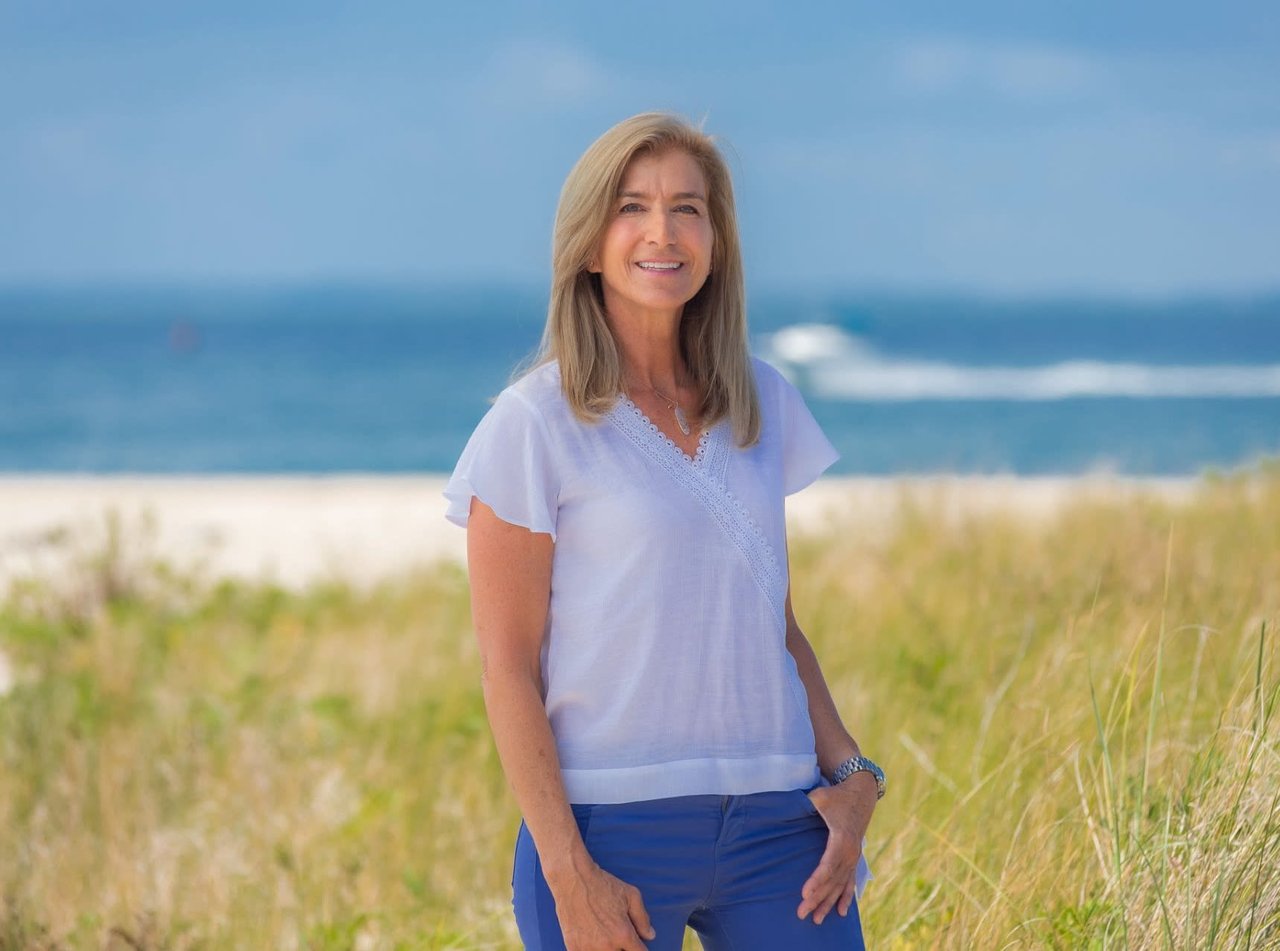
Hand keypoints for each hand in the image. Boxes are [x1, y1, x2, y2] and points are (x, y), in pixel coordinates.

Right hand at [548, 858, 655, 950]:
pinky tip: (592, 938)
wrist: (573, 878)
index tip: (637, 944)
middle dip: (623, 947)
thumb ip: (643, 918)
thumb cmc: (602, 884)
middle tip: (617, 933)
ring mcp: (589, 948)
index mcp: (623, 934)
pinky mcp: (574, 948)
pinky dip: (592, 949)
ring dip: (608, 949)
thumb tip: (650, 935)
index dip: (640, 949)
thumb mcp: (631, 895)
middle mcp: (607, 945)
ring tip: (604, 935)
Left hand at [797, 772, 876, 924]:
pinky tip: (841, 913)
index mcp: (842, 838)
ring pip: (840, 886)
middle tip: (801, 913)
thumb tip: (785, 808)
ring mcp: (854, 857)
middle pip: (832, 881)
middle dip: (817, 899)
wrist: (861, 793)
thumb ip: (805, 803)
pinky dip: (846, 898)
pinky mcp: (854, 859)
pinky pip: (850, 882)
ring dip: (828, 903)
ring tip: (816, 920)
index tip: (805, 894)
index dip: (816, 880)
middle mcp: (850, 852)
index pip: (828, 865)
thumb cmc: (836, 795)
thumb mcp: (820, 797)